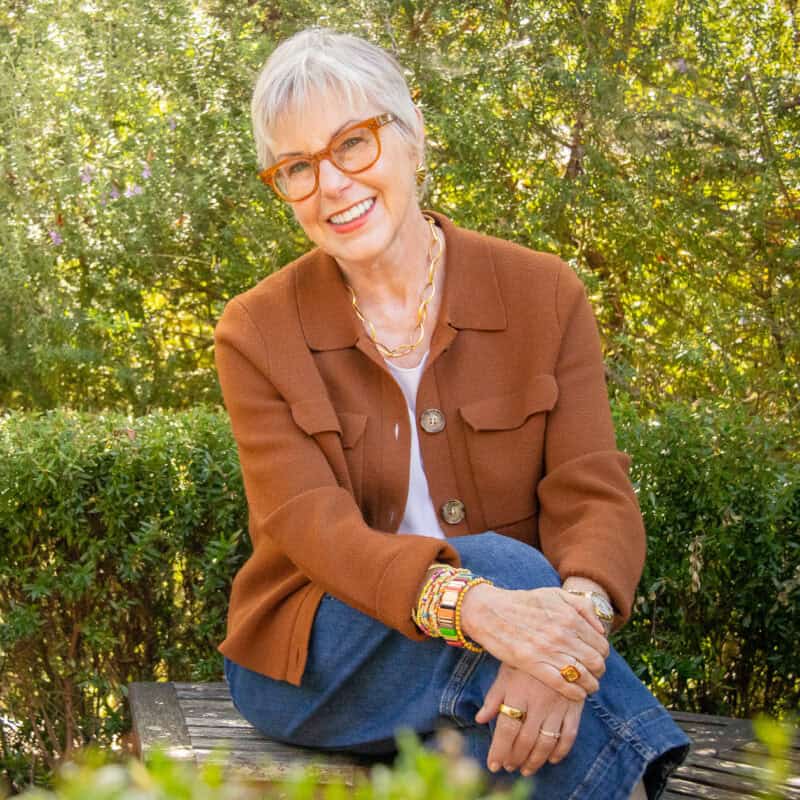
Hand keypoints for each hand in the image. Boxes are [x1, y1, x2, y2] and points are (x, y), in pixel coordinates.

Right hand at [461, 584, 608, 700]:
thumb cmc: (523, 602)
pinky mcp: (533, 664)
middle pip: (596, 662)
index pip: (601, 645)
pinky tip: (577, 693)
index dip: (603, 655)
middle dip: (599, 671)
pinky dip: (575, 693)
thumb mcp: (555, 594)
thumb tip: (600, 629)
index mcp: (570, 617)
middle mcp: (562, 635)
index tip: (597, 657)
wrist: (489, 611)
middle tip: (594, 673)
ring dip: (590, 685)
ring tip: (588, 686)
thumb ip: (582, 607)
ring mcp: (548, 651)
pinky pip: (563, 685)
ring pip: (582, 676)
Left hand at [475, 663, 584, 775]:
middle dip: (515, 758)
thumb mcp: (506, 670)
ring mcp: (558, 705)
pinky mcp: (574, 706)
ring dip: (535, 760)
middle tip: (509, 767)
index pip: (507, 728)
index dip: (499, 750)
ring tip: (526, 769)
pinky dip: (561, 751)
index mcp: (518, 691)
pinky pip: (569, 735)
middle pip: (526, 739)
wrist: (560, 641)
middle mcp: (538, 701)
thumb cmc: (527, 658)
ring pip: (547, 742)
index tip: (493, 765)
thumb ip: (494, 696)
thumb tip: (479, 719)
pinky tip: (552, 759)